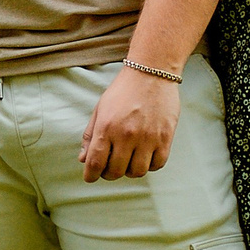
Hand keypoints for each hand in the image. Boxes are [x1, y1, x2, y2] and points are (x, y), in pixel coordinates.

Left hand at [79, 66, 179, 180]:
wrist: (152, 72)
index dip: (90, 175)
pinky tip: (145, 156)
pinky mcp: (165, 137)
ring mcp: (147, 138)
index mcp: (106, 127)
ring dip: (129, 171)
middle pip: (115, 172)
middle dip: (109, 174)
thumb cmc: (123, 90)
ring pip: (136, 172)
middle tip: (110, 168)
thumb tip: (83, 159)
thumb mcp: (100, 109)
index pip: (95, 163)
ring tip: (128, 161)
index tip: (91, 177)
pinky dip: (149, 165)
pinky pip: (157, 164)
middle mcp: (126, 135)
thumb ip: (90, 135)